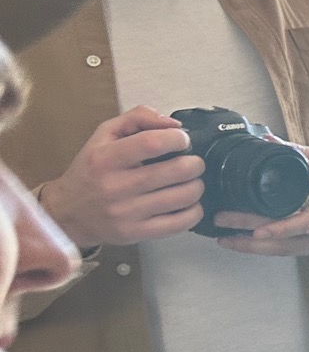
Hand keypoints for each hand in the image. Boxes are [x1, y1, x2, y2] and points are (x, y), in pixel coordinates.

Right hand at [38, 107, 204, 247]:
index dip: (178, 139)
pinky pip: (181, 223)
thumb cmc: (92, 170)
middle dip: (195, 163)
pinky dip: (194, 211)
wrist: (68, 212)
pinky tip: (188, 203)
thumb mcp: (104, 135)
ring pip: (183, 197)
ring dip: (197, 186)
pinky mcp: (136, 233)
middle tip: (193, 163)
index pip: (152, 143)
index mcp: (106, 158)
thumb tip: (174, 124)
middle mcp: (115, 186)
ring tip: (190, 182)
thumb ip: (138, 118)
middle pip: (177, 171)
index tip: (183, 140)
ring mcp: (127, 212)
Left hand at [214, 145, 308, 257]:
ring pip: (287, 251)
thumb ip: (299, 152)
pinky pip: (293, 252)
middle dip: (250, 236)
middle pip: (288, 240)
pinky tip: (248, 242)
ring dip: (254, 247)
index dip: (280, 228)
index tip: (256, 230)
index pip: (306, 222)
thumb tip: (267, 141)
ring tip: (226, 239)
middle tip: (223, 226)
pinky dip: (269, 246)